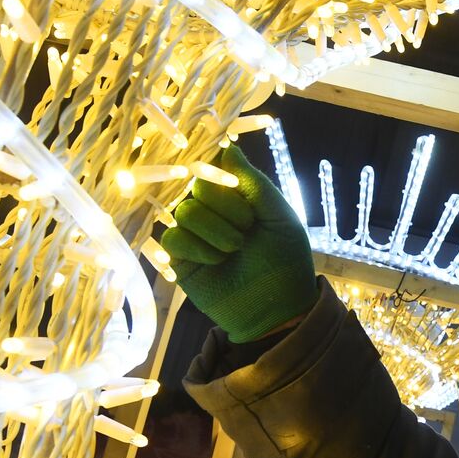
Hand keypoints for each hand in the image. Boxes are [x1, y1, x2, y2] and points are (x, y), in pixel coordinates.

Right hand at [161, 143, 317, 341]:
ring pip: (184, 212)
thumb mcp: (279, 217)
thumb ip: (255, 183)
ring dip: (215, 231)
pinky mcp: (181, 259)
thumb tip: (229, 148)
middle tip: (246, 230)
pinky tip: (216, 261)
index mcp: (237, 197)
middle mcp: (213, 211)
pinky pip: (173, 238)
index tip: (236, 186)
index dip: (222, 174)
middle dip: (226, 207)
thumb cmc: (285, 262)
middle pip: (197, 186)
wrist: (277, 308)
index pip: (215, 168)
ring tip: (234, 250)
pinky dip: (197, 248)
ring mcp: (195, 234)